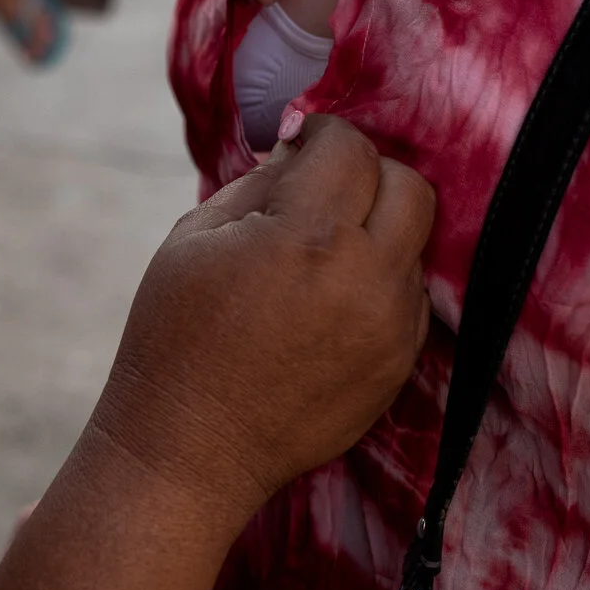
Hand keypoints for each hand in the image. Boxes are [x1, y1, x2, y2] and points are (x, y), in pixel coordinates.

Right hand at [87, 116, 433, 524]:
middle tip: (319, 196)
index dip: (320, 137)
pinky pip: (409, 298)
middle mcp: (365, 278)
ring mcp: (392, 328)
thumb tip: (300, 153)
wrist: (190, 452)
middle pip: (409, 186)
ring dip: (374, 234)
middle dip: (365, 177)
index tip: (297, 149)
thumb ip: (259, 183)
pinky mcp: (400, 367)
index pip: (350, 147)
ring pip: (414, 243)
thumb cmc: (175, 338)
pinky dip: (377, 285)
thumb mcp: (194, 237)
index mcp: (307, 236)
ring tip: (315, 262)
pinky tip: (325, 306)